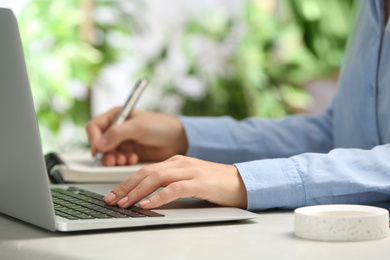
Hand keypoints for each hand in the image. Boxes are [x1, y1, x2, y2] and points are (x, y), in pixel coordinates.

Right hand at [86, 108, 187, 165]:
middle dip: (105, 153)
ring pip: (108, 154)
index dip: (94, 138)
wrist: (178, 139)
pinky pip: (118, 161)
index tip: (99, 149)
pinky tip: (133, 160)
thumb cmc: (161, 126)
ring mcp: (123, 142)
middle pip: (99, 143)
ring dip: (114, 159)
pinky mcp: (129, 153)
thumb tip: (99, 144)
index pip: (94, 127)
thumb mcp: (138, 127)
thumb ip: (117, 134)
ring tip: (125, 160)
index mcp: (117, 116)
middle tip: (114, 159)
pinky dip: (123, 162)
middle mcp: (117, 129)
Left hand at [103, 155, 247, 208]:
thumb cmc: (214, 183)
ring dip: (137, 192)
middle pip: (146, 172)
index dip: (126, 182)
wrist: (241, 181)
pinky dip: (158, 197)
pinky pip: (174, 188)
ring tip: (123, 203)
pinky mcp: (199, 182)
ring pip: (156, 178)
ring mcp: (190, 171)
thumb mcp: (188, 180)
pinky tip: (147, 204)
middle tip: (111, 200)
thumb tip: (146, 196)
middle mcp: (180, 163)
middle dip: (125, 187)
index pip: (145, 170)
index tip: (113, 194)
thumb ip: (170, 183)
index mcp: (176, 161)